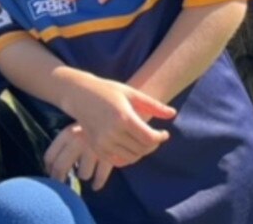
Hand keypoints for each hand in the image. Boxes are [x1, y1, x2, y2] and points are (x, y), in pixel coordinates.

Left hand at [45, 123, 113, 190]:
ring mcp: (93, 150)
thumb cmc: (91, 125)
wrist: (116, 116)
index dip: (49, 169)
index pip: (50, 156)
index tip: (51, 174)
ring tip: (86, 170)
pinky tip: (95, 184)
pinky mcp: (108, 157)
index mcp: (67, 133)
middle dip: (60, 179)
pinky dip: (97, 183)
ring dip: (84, 174)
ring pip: (83, 174)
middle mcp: (78, 141)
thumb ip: (63, 145)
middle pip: (61, 168)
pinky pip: (99, 178)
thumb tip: (50, 167)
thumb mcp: (74, 129)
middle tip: (62, 183)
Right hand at [58, 68, 174, 166]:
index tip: (164, 133)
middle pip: (142, 149)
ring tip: (143, 140)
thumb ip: (153, 105)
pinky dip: (129, 157)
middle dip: (153, 145)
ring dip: (142, 151)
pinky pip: (119, 161)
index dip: (160, 138)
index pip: (149, 138)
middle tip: (155, 136)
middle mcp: (112, 132)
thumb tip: (173, 113)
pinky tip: (131, 146)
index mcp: (123, 117)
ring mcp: (103, 142)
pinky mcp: (97, 148)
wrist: (79, 94)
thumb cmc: (107, 90)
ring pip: (132, 157)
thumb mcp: (131, 93)